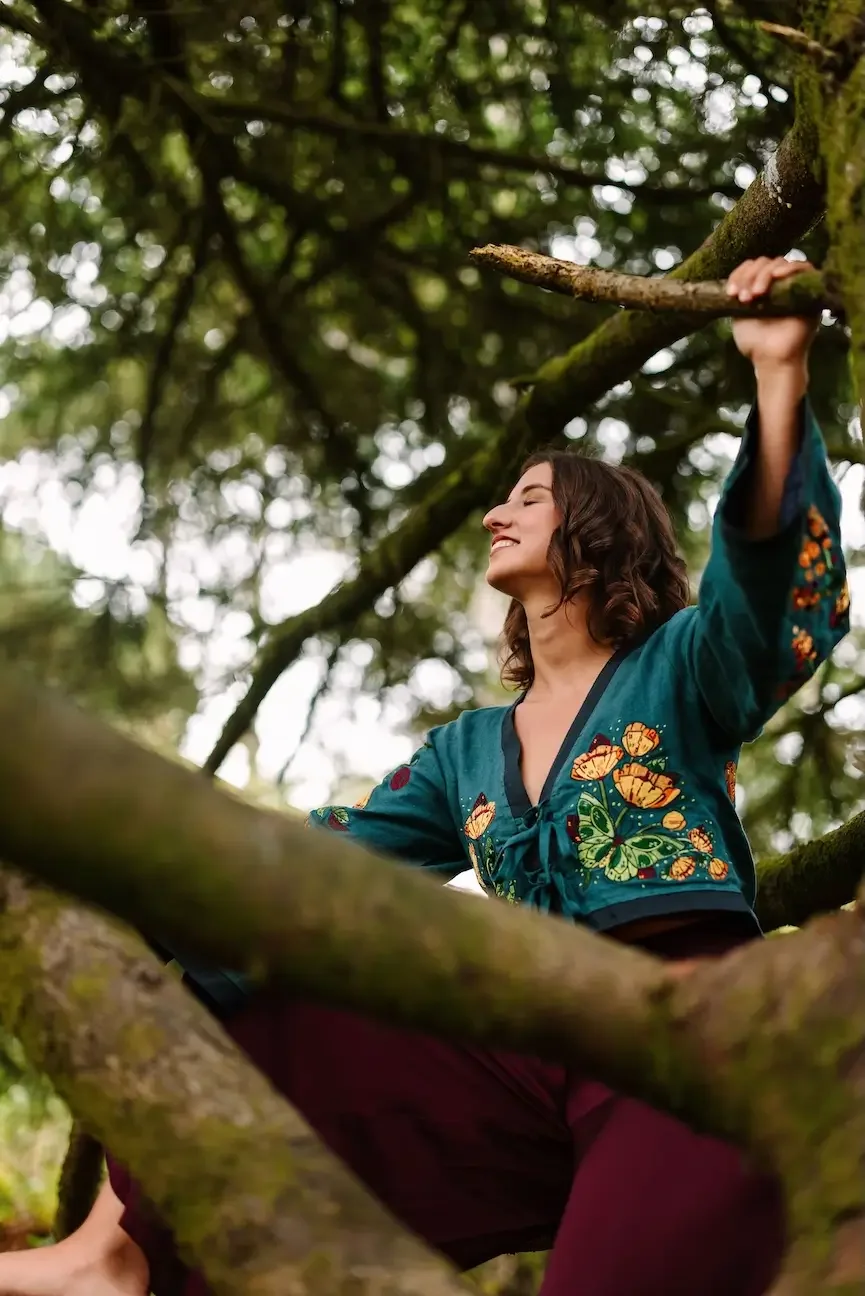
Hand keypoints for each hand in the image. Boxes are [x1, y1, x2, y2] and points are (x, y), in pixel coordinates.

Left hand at [728, 257, 817, 372]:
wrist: (772, 360)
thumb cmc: (755, 344)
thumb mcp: (738, 315)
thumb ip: (739, 293)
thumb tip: (734, 276)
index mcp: (759, 288)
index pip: (750, 267)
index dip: (739, 274)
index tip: (730, 293)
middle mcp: (777, 284)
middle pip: (763, 262)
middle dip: (749, 276)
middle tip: (744, 298)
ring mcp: (794, 286)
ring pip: (779, 262)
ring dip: (763, 275)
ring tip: (756, 295)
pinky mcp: (810, 290)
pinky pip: (804, 267)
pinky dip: (789, 267)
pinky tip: (777, 276)